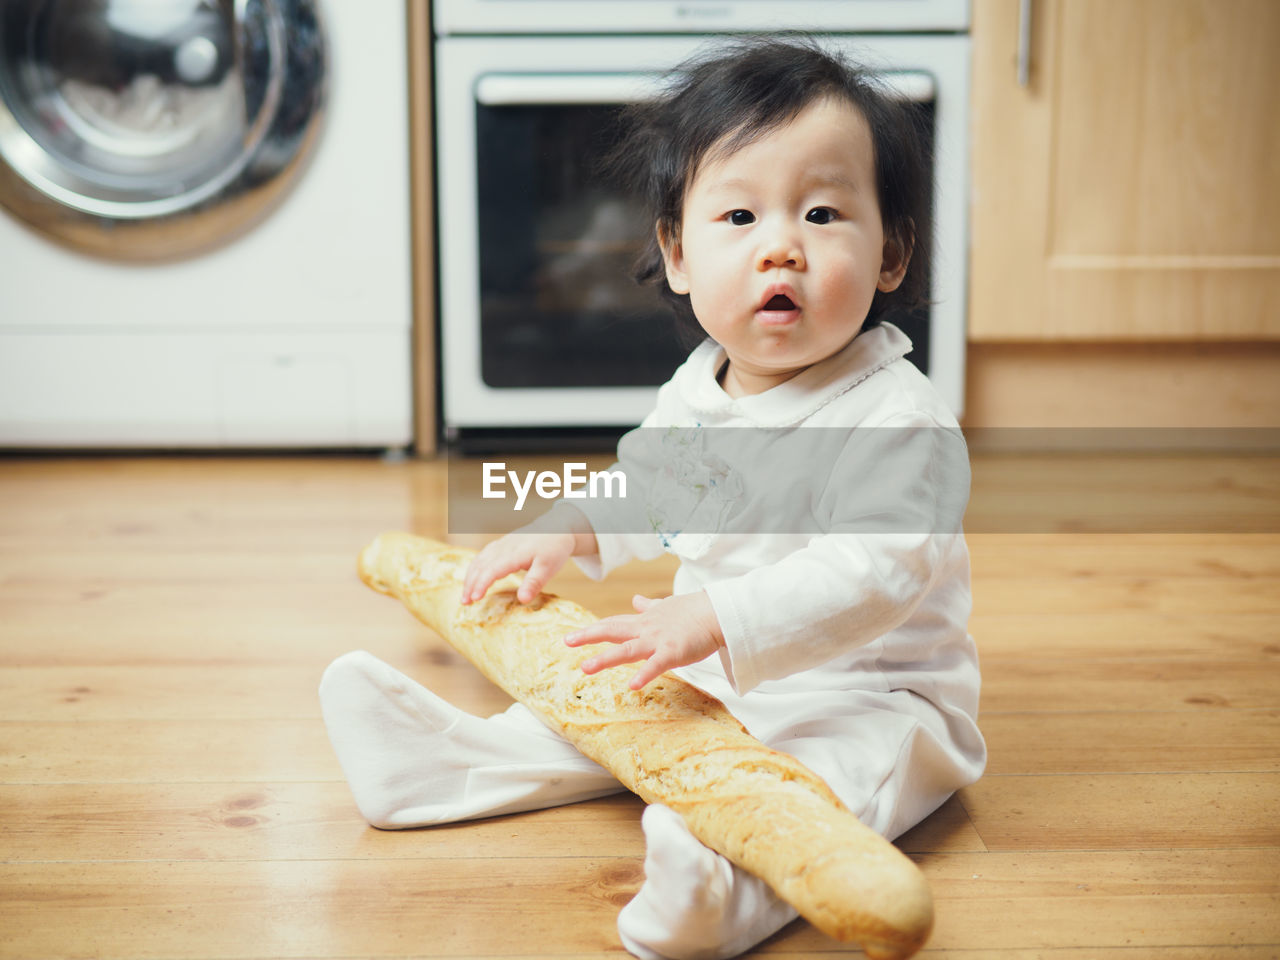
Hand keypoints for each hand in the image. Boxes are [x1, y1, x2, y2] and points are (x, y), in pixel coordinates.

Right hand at [461, 531, 574, 604]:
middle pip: (480, 566)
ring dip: (470, 577)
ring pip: (479, 560)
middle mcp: (504, 547)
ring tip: (466, 595)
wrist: (558, 527)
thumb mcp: (548, 567)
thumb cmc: (554, 548)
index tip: (474, 599)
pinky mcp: (501, 544)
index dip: (481, 584)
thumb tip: (522, 600)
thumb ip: (534, 583)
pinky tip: (473, 578)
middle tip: (464, 603)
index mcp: (514, 554)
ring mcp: (501, 544)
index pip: (491, 570)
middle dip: (470, 584)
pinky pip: (483, 556)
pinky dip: (475, 568)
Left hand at [564, 591, 724, 689]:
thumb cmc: (694, 611)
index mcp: (644, 621)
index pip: (613, 624)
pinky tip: (632, 686)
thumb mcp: (666, 606)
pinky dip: (644, 674)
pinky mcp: (674, 652)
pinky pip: (656, 665)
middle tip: (567, 641)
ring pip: (627, 649)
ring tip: (586, 668)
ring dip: (605, 658)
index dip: (593, 629)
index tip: (573, 636)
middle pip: (612, 631)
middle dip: (589, 636)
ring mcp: (658, 641)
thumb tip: (636, 599)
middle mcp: (646, 629)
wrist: (717, 613)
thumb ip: (648, 605)